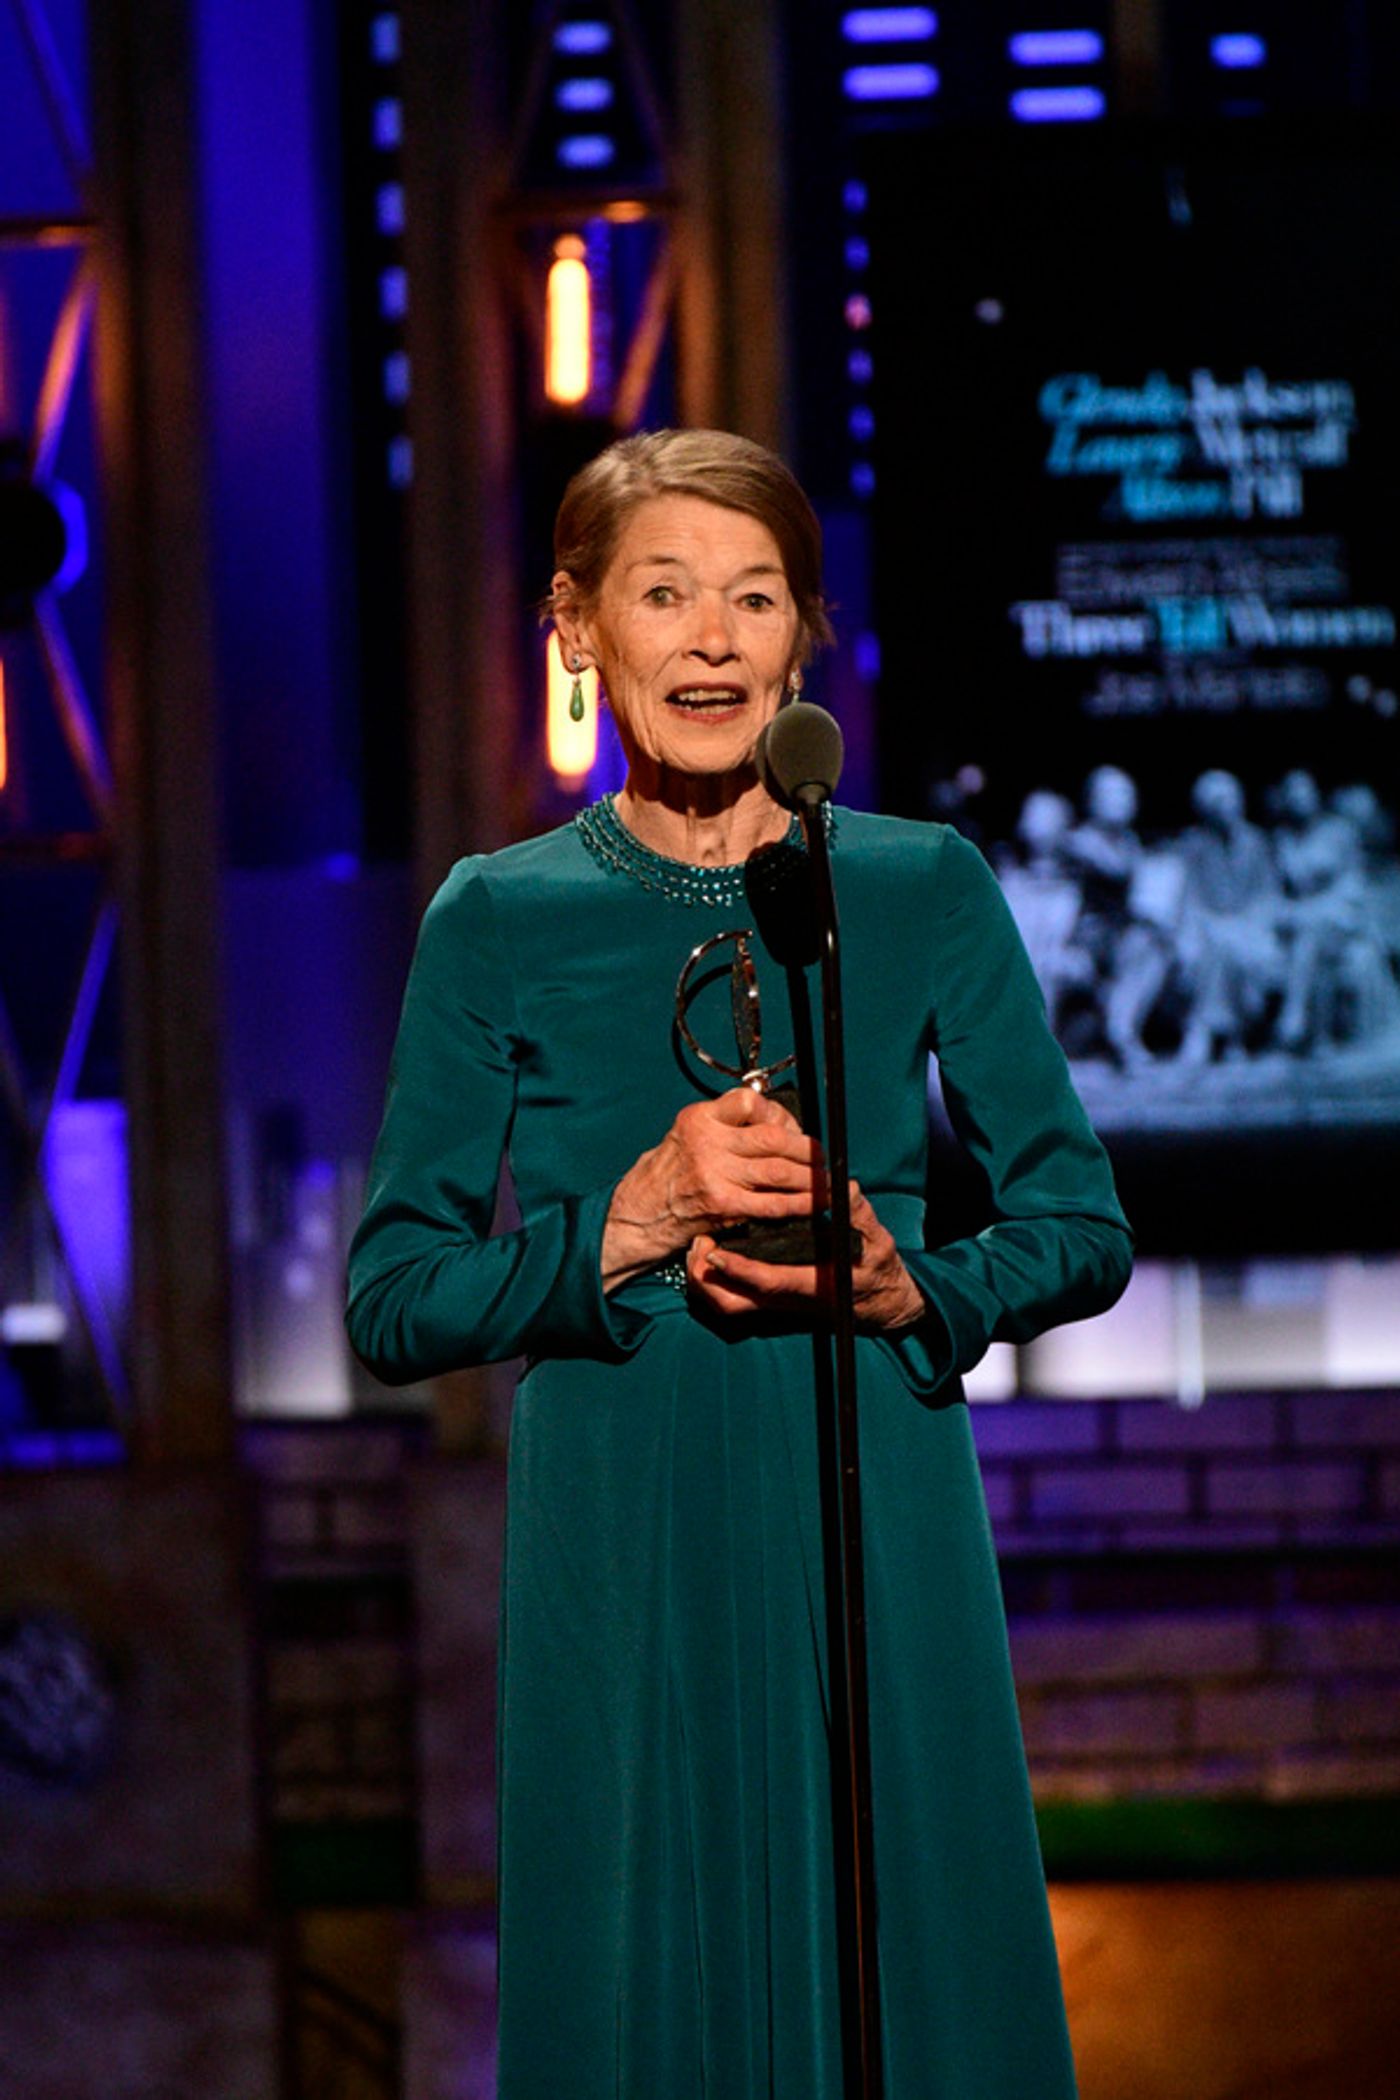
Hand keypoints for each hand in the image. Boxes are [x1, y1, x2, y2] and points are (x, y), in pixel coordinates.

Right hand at [602, 1087, 823, 1288]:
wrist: (637, 1216)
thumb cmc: (666, 1177)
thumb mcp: (687, 1137)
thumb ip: (723, 1127)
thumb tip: (775, 1127)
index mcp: (700, 1118)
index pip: (749, 1101)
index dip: (778, 1114)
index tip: (791, 1128)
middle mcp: (708, 1140)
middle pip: (772, 1137)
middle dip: (806, 1149)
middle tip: (823, 1159)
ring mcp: (715, 1172)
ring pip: (778, 1170)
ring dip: (811, 1178)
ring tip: (830, 1183)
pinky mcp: (722, 1204)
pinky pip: (772, 1203)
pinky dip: (800, 1204)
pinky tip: (816, 1206)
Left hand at [686, 1183, 925, 1332]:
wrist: (882, 1301)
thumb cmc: (877, 1268)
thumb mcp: (878, 1241)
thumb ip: (861, 1216)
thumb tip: (848, 1188)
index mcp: (816, 1286)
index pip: (771, 1282)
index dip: (741, 1269)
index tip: (716, 1251)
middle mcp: (791, 1301)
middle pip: (735, 1305)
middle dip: (707, 1281)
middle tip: (698, 1245)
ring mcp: (778, 1305)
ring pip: (729, 1306)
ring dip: (706, 1283)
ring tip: (700, 1246)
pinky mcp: (771, 1302)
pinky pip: (733, 1300)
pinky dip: (714, 1283)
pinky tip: (710, 1255)